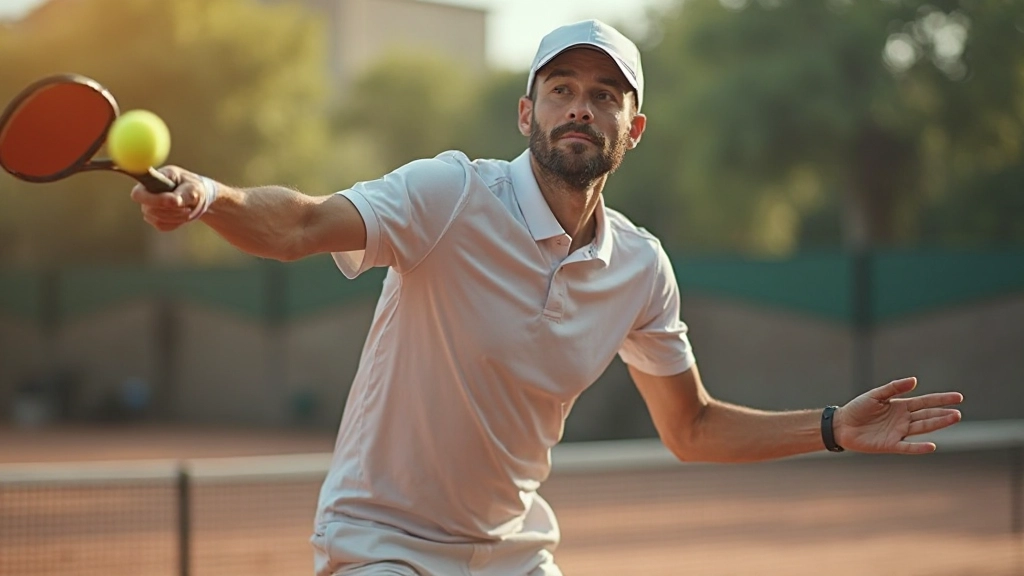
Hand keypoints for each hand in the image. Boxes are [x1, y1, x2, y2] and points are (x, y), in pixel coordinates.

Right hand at [130, 166, 209, 231]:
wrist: (197, 198)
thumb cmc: (193, 188)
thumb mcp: (193, 188)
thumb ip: (183, 194)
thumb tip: (174, 201)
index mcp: (152, 179)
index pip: (138, 193)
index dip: (153, 200)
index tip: (175, 201)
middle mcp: (146, 194)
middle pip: (149, 209)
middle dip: (171, 210)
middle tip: (188, 208)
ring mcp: (148, 207)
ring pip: (157, 219)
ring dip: (176, 217)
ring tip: (188, 209)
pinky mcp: (154, 219)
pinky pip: (162, 226)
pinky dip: (176, 223)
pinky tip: (182, 215)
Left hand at [835, 377, 962, 454]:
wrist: (841, 425)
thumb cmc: (858, 408)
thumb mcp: (875, 394)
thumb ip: (894, 387)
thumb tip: (915, 380)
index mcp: (900, 405)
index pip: (925, 402)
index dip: (941, 400)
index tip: (958, 397)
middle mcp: (903, 419)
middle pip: (927, 415)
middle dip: (943, 413)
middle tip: (958, 413)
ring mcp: (898, 432)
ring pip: (922, 428)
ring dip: (937, 424)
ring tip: (953, 419)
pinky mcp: (890, 445)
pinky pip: (907, 446)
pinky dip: (919, 447)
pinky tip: (932, 446)